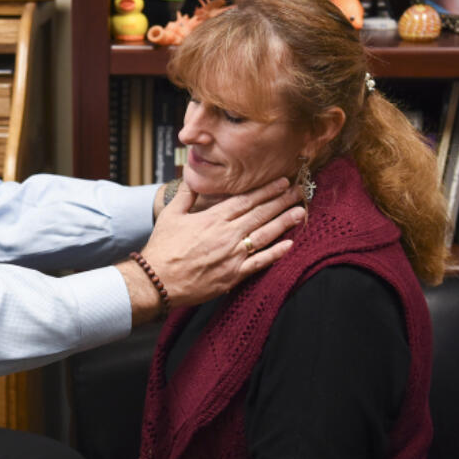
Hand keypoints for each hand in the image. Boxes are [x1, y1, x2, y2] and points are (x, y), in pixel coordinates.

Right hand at [139, 177, 304, 310]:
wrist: (158, 280)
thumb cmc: (162, 248)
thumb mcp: (171, 215)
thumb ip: (186, 195)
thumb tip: (192, 178)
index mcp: (213, 218)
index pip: (246, 200)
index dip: (266, 190)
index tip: (282, 182)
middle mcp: (227, 234)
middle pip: (260, 214)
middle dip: (281, 201)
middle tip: (299, 192)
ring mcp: (232, 255)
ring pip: (265, 235)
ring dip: (284, 222)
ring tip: (300, 212)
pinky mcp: (233, 275)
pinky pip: (259, 263)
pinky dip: (275, 254)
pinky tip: (289, 245)